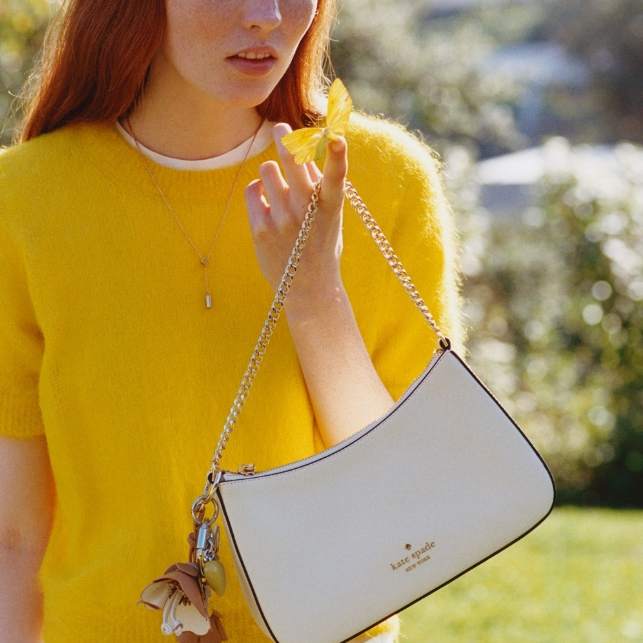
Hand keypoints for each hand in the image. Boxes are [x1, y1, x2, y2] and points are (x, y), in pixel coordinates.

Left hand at [244, 123, 347, 297]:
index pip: (336, 177)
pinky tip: (266, 204)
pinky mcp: (260, 228)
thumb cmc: (322, 245)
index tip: (336, 138)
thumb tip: (304, 149)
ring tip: (277, 188)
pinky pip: (253, 190)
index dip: (337, 156)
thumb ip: (321, 186)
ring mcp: (282, 219)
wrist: (308, 288)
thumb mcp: (331, 217)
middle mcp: (306, 210)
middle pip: (291, 159)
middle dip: (284, 137)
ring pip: (267, 169)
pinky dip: (259, 192)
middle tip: (280, 127)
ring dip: (271, 173)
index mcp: (331, 208)